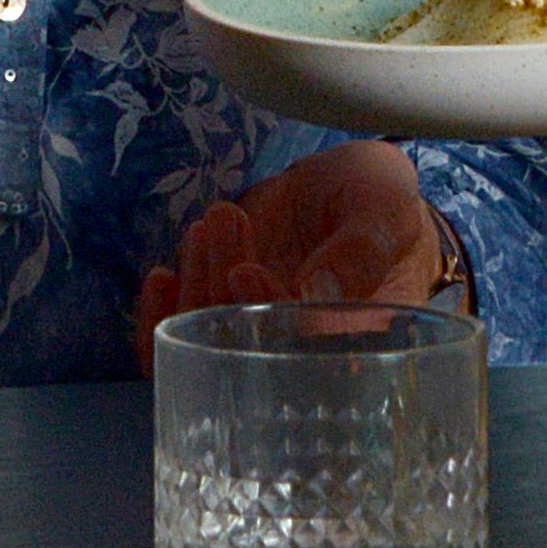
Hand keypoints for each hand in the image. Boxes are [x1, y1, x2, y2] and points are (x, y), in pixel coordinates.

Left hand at [135, 142, 458, 365]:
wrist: (339, 186)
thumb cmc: (379, 200)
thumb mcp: (385, 210)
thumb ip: (361, 248)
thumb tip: (319, 288)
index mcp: (356, 346)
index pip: (306, 362)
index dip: (268, 326)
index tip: (248, 271)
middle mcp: (302, 353)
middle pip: (246, 357)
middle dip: (220, 295)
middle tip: (227, 221)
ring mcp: (255, 336)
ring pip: (209, 343)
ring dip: (196, 285)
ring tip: (217, 219)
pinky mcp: (219, 314)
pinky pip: (180, 338)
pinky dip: (161, 315)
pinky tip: (163, 276)